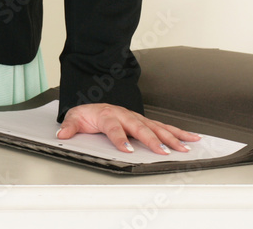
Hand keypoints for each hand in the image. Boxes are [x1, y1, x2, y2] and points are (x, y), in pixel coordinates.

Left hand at [57, 103, 201, 154]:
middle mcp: (125, 115)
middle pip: (141, 127)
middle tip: (163, 151)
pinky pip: (163, 126)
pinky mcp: (145, 121)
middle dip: (153, 140)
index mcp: (108, 114)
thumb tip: (62, 133)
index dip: (120, 138)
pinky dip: (177, 132)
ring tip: (185, 146)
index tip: (127, 149)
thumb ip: (71, 126)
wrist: (95, 101)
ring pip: (156, 127)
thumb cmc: (88, 113)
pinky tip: (190, 137)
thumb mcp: (76, 117)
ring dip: (171, 137)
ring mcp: (137, 118)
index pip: (114, 127)